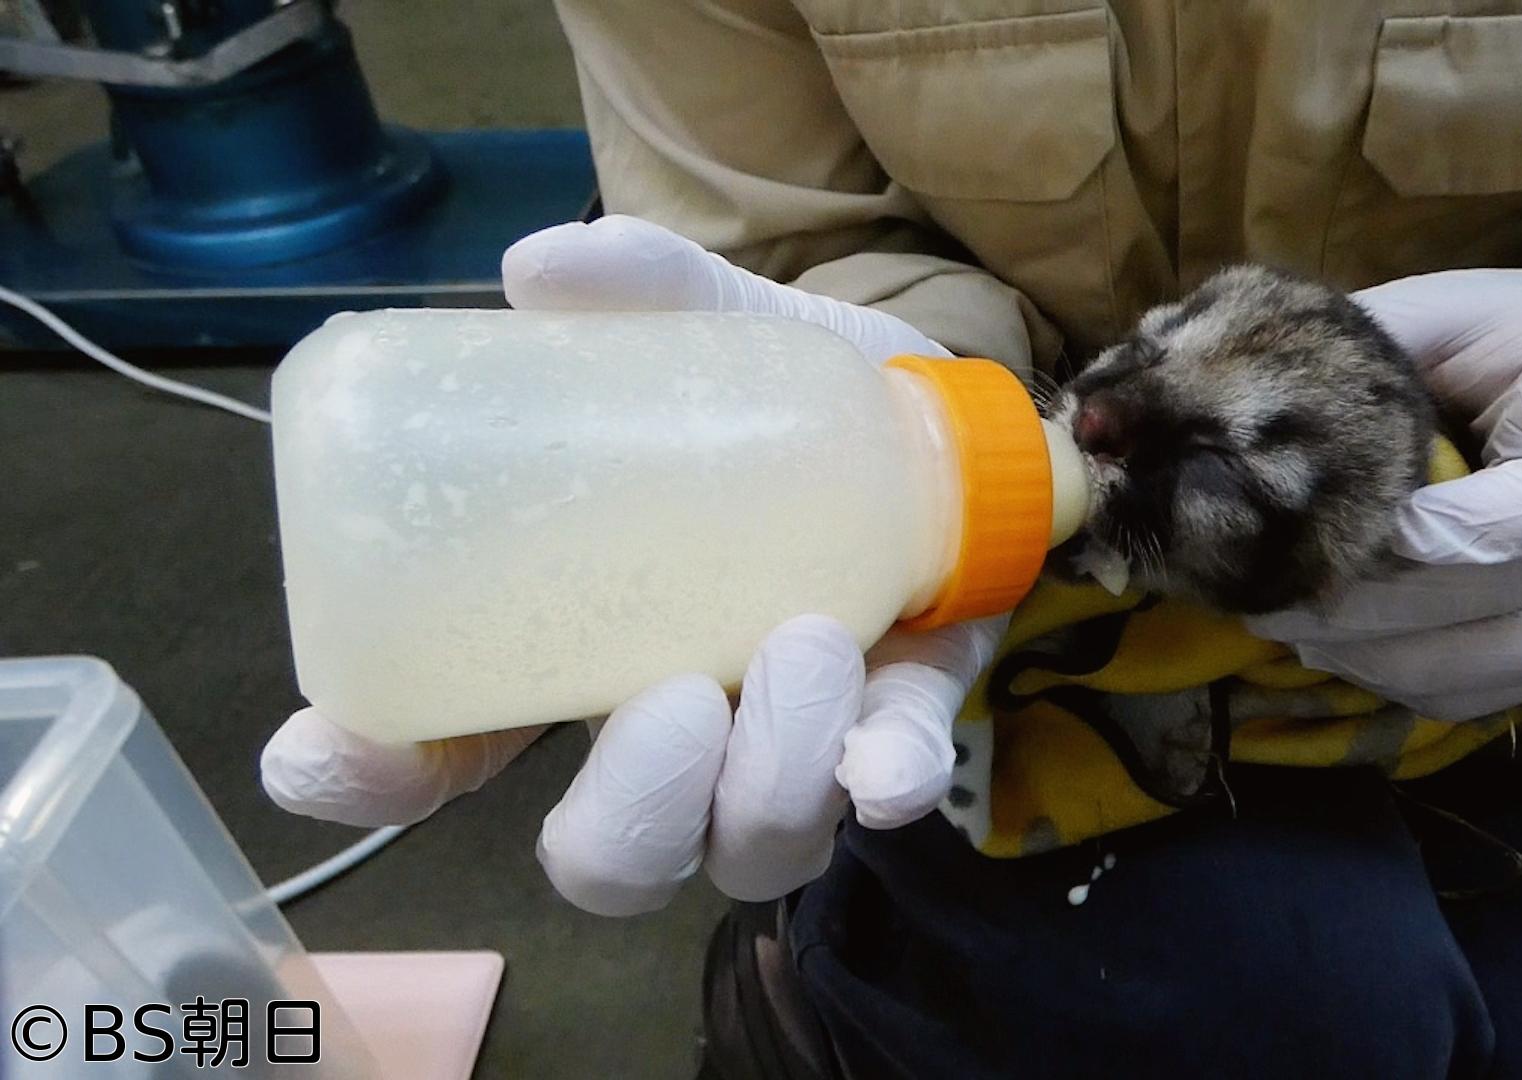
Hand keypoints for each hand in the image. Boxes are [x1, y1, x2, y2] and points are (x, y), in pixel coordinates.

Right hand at [262, 216, 1002, 913]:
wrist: (927, 411)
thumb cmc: (773, 398)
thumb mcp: (709, 332)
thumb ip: (645, 293)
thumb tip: (545, 266)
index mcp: (569, 651)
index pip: (440, 757)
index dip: (372, 778)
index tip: (328, 746)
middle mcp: (669, 734)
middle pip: (609, 859)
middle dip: (627, 816)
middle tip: (669, 700)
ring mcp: (786, 749)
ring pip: (748, 851)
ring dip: (767, 780)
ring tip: (805, 640)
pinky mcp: (896, 723)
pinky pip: (885, 789)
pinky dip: (885, 776)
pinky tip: (886, 763)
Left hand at [1247, 267, 1521, 719]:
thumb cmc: (1517, 336)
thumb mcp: (1461, 308)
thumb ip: (1388, 340)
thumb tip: (1270, 383)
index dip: (1471, 525)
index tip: (1369, 523)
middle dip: (1392, 606)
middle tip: (1278, 589)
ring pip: (1513, 664)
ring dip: (1391, 658)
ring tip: (1287, 623)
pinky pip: (1491, 691)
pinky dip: (1405, 681)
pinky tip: (1330, 643)